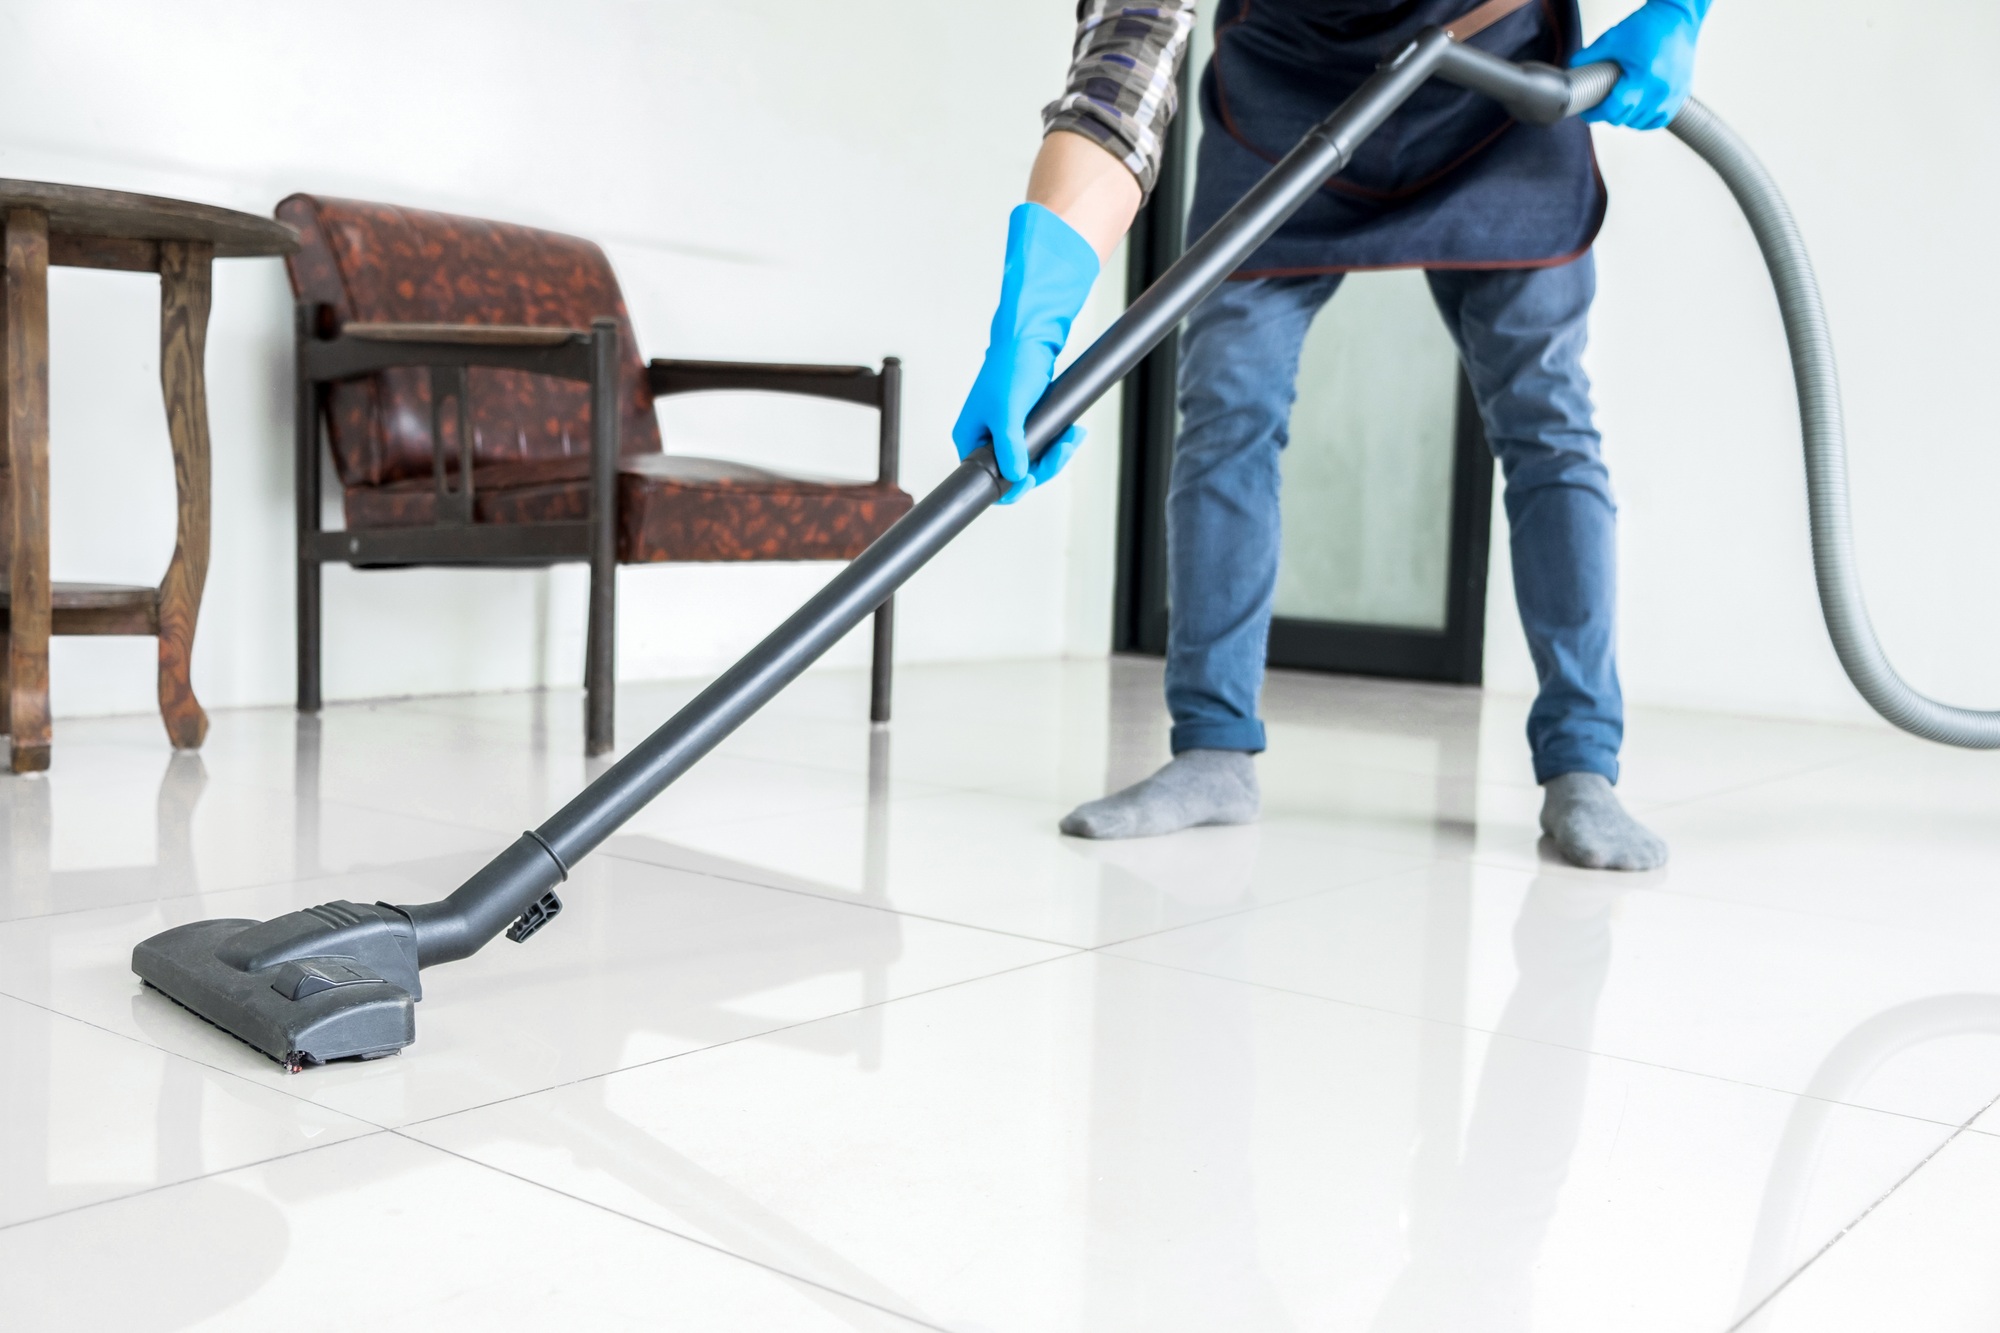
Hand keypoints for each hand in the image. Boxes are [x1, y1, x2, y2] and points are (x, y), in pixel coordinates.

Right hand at [952, 202, 1099, 503]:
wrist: (1030, 337)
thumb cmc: (1011, 366)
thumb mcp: (1008, 412)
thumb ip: (1011, 448)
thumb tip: (1016, 477)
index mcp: (969, 437)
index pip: (985, 479)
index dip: (1011, 486)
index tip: (1030, 479)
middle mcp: (985, 437)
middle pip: (1013, 472)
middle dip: (1043, 465)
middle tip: (1063, 451)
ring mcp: (1005, 430)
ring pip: (1031, 460)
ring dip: (1056, 453)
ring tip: (1073, 438)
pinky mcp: (1024, 422)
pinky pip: (1042, 444)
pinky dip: (1059, 441)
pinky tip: (1073, 433)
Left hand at [1571, 0, 1709, 131]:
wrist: (1678, 17)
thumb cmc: (1650, 25)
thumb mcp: (1613, 38)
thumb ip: (1590, 55)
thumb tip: (1572, 68)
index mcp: (1644, 77)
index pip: (1614, 109)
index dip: (1595, 114)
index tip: (1587, 112)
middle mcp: (1661, 90)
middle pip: (1626, 119)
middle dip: (1609, 115)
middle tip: (1600, 106)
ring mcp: (1674, 94)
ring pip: (1642, 123)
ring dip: (1627, 119)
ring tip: (1618, 107)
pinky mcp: (1681, 93)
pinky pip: (1660, 120)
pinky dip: (1646, 120)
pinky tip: (1636, 113)